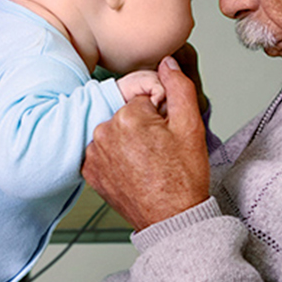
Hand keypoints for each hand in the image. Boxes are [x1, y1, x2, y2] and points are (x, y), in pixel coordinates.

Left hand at [83, 56, 209, 230]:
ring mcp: (94, 154)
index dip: (160, 116)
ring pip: (114, 133)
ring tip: (147, 163)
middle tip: (160, 152)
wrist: (172, 219)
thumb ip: (178, 86)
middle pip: (127, 115)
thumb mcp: (191, 125)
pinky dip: (115, 158)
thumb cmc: (183, 177)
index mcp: (127, 116)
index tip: (167, 136)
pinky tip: (132, 171)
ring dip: (128, 142)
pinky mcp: (90, 172)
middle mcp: (103, 132)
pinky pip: (103, 152)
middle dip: (142, 128)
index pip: (144, 100)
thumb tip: (167, 62)